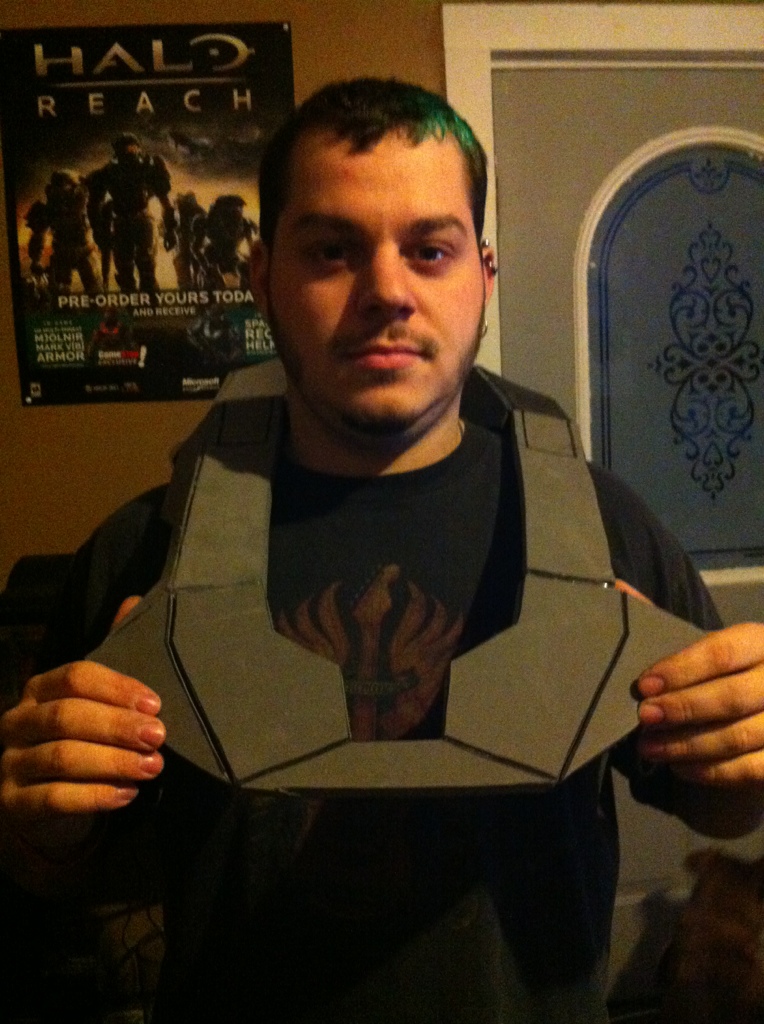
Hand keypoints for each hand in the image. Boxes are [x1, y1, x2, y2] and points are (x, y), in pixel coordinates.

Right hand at [0, 598, 164, 825]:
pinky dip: (94, 796)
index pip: (75, 677)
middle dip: (118, 727)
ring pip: (61, 758)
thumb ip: (116, 651)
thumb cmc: (84, 738)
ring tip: (152, 766)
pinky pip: (53, 799)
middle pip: (67, 716)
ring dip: (113, 762)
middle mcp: (18, 720)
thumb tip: (134, 601)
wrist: (48, 800)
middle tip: (158, 737)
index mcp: (40, 687)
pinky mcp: (13, 803)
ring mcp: (11, 763)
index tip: (155, 705)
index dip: (117, 689)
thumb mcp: (100, 697)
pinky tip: (126, 794)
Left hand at [636, 622, 763, 786]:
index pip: (722, 652)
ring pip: (740, 737)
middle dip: (683, 709)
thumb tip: (620, 590)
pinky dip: (712, 772)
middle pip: (732, 697)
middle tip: (644, 717)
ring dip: (688, 745)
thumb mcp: (707, 644)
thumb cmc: (726, 669)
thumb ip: (666, 623)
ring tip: (650, 747)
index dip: (681, 669)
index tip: (644, 685)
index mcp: (761, 642)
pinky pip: (751, 770)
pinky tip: (679, 767)